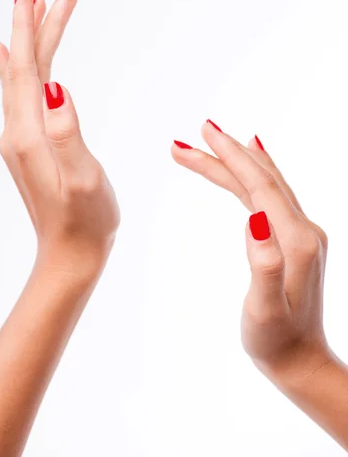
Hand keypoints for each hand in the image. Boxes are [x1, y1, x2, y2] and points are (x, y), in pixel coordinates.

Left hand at [0, 0, 119, 284]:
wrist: (70, 254)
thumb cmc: (85, 220)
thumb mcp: (82, 178)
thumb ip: (66, 132)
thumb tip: (55, 86)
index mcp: (29, 134)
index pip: (28, 69)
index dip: (33, 29)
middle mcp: (17, 132)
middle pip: (25, 67)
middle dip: (37, 27)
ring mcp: (21, 140)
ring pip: (25, 80)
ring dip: (32, 44)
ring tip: (38, 12)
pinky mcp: (30, 148)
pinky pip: (23, 97)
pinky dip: (25, 70)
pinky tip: (17, 63)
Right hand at [172, 122, 329, 374]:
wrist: (302, 360)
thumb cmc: (276, 341)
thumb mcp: (265, 310)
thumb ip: (264, 263)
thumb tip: (252, 217)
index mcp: (296, 240)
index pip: (259, 187)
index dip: (230, 158)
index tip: (201, 135)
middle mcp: (303, 229)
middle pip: (261, 178)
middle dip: (225, 153)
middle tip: (192, 134)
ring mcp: (301, 232)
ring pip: (263, 185)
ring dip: (234, 163)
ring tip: (206, 144)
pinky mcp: (293, 238)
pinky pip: (270, 196)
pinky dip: (253, 175)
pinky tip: (250, 162)